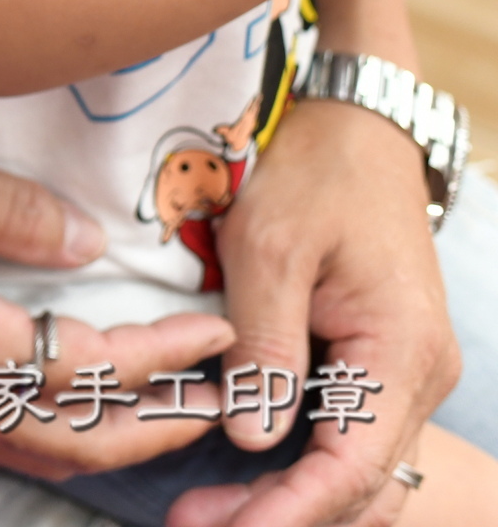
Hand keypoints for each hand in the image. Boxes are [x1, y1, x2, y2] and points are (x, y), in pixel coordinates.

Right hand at [0, 137, 237, 478]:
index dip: (162, 353)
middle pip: (77, 439)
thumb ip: (15, 211)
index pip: (87, 364)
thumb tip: (92, 247)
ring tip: (176, 416)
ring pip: (44, 452)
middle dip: (160, 426)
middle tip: (225, 401)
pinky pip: (8, 442)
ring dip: (119, 443)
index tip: (215, 330)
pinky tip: (89, 418)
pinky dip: (66, 441)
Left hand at [164, 99, 457, 526]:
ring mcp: (403, 371)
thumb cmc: (312, 172)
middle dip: (281, 517)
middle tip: (193, 525)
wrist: (354, 124)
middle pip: (360, 484)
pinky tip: (237, 470)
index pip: (353, 468)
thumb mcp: (271, 247)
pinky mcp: (377, 361)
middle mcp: (419, 375)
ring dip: (288, 497)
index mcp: (403, 352)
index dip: (290, 511)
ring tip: (204, 511)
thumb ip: (263, 344)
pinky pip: (348, 433)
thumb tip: (252, 439)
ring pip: (357, 468)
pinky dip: (298, 462)